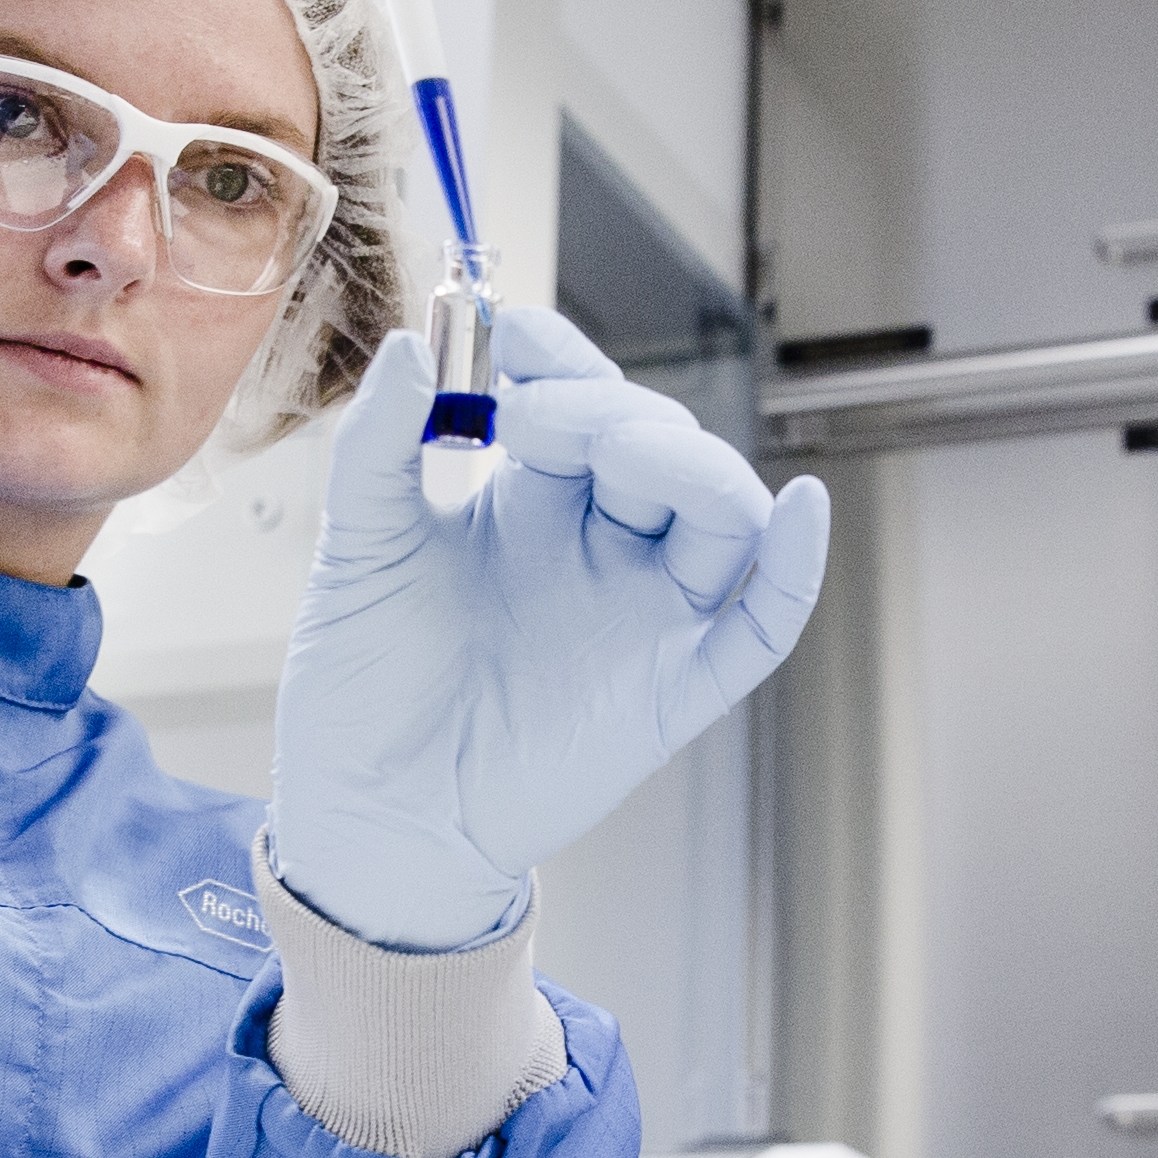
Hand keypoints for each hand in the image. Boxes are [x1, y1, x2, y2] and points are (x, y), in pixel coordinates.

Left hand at [268, 308, 835, 953]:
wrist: (372, 821)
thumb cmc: (362, 693)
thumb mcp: (358, 550)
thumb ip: (379, 448)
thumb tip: (409, 347)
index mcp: (531, 505)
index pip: (579, 401)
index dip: (560, 360)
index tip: (511, 336)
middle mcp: (601, 547)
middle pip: (657, 444)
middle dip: (609, 412)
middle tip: (537, 418)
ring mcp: (645, 614)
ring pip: (719, 511)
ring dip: (686, 464)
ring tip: (619, 453)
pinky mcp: (674, 687)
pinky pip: (762, 620)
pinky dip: (795, 565)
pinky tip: (799, 509)